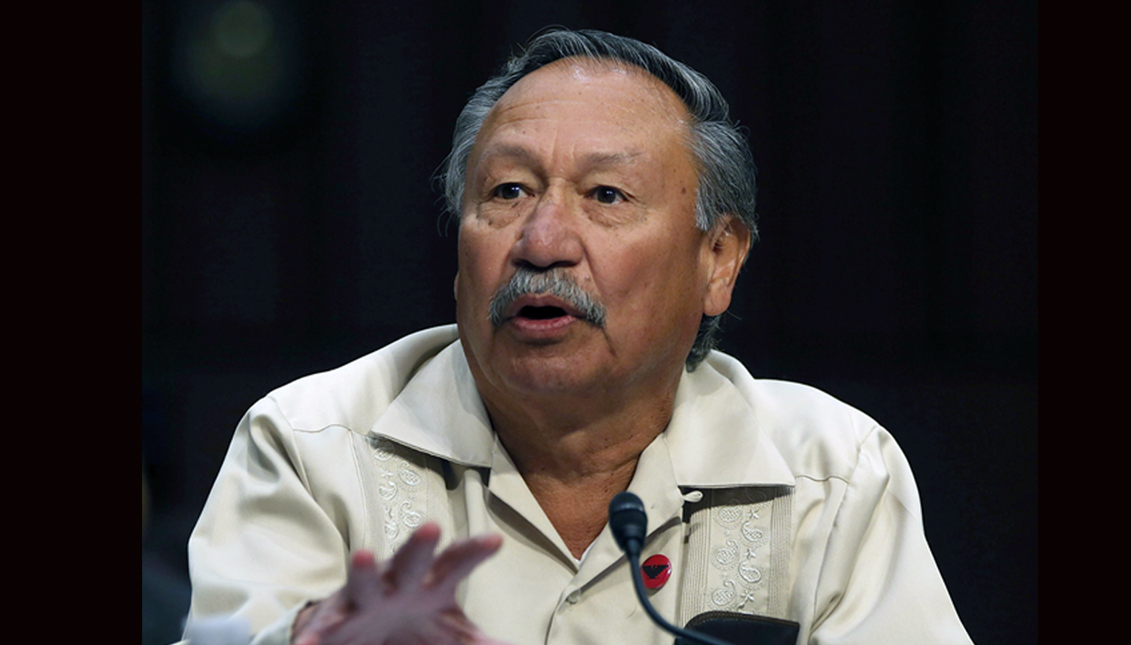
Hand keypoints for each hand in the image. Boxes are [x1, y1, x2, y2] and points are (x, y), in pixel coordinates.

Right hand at [292, 522, 506, 644]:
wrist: (361, 631)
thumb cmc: (415, 622)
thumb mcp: (451, 632)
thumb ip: (478, 641)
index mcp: (430, 581)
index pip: (455, 562)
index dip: (473, 551)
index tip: (495, 540)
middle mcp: (397, 581)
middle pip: (411, 559)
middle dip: (420, 545)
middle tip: (432, 527)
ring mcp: (365, 596)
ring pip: (364, 580)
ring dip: (363, 569)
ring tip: (363, 554)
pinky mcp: (335, 618)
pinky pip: (326, 626)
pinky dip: (316, 636)